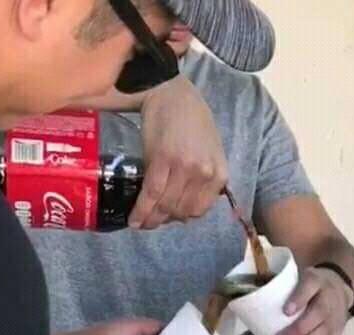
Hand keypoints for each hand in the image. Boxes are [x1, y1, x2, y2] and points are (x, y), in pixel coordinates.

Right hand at [129, 76, 227, 228]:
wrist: (172, 93)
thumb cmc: (191, 121)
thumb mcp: (210, 153)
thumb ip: (204, 179)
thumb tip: (185, 208)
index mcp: (219, 174)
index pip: (199, 210)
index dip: (181, 217)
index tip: (169, 217)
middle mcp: (205, 173)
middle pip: (182, 211)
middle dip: (165, 219)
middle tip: (151, 218)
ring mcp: (185, 168)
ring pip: (167, 206)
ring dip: (152, 219)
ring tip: (141, 221)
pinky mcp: (163, 160)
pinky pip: (152, 194)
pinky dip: (142, 210)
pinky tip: (134, 220)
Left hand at [275, 266, 352, 334]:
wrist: (340, 289)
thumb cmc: (311, 287)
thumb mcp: (299, 278)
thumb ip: (279, 286)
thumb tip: (245, 299)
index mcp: (317, 282)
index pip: (310, 286)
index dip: (299, 298)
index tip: (286, 310)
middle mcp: (329, 300)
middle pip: (317, 315)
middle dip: (298, 330)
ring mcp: (335, 319)